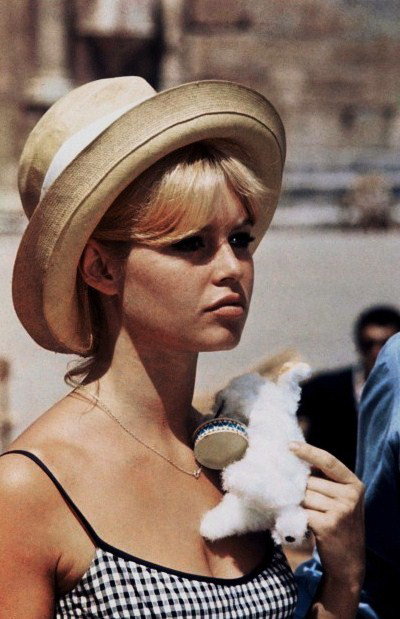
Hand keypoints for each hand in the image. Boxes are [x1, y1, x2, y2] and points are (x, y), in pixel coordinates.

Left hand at [290, 442, 364, 588]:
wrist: (348, 562)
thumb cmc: (339, 524)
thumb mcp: (340, 499)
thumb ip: (325, 481)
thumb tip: (295, 460)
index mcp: (353, 484)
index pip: (328, 461)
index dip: (308, 451)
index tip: (289, 446)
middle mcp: (350, 495)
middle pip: (310, 481)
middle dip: (298, 488)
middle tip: (296, 498)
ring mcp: (341, 510)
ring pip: (304, 496)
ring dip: (297, 503)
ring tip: (302, 513)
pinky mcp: (329, 525)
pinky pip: (302, 511)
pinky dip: (295, 514)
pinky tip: (297, 520)